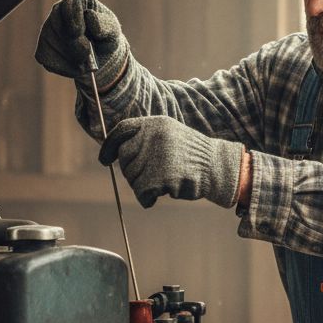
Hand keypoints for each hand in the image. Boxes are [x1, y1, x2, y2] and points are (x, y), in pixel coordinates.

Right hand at [35, 0, 128, 87]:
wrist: (101, 55)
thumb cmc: (106, 37)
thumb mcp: (113, 30)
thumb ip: (104, 24)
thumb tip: (89, 17)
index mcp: (77, 1)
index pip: (69, 3)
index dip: (72, 17)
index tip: (79, 32)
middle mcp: (58, 12)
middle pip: (57, 25)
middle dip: (72, 43)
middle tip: (86, 54)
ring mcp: (48, 30)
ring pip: (50, 43)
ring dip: (69, 57)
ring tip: (85, 62)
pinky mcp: (43, 48)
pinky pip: (46, 57)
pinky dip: (62, 67)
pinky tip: (76, 68)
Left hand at [99, 116, 243, 208]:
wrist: (217, 167)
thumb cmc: (191, 155)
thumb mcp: (169, 135)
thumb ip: (145, 140)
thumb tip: (116, 154)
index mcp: (155, 124)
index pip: (123, 130)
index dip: (110, 146)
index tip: (105, 160)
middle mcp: (154, 136)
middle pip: (125, 158)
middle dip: (131, 172)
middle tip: (148, 179)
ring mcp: (158, 155)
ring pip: (132, 177)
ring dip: (142, 186)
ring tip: (161, 185)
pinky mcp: (162, 176)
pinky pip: (142, 191)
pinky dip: (146, 198)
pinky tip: (156, 198)